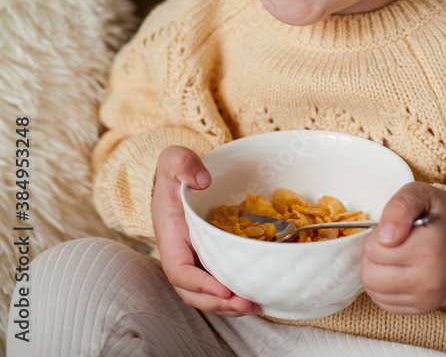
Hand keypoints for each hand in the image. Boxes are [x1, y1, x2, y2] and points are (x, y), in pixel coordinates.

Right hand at [151, 145, 260, 316]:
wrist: (179, 178)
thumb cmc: (174, 172)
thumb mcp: (173, 160)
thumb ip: (183, 164)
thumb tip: (202, 180)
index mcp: (170, 238)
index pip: (180, 271)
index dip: (200, 283)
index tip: (224, 288)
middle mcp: (182, 255)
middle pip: (194, 292)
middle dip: (218, 302)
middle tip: (245, 303)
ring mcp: (196, 260)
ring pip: (207, 294)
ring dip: (228, 305)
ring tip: (254, 305)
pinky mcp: (211, 259)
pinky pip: (219, 283)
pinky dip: (234, 295)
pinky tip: (255, 296)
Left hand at [361, 181, 445, 314]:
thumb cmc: (438, 214)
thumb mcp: (419, 194)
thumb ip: (399, 208)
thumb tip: (384, 237)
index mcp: (429, 249)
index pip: (373, 250)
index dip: (377, 236)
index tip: (394, 230)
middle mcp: (430, 279)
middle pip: (371, 275)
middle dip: (373, 256)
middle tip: (390, 244)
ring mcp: (426, 298)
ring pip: (374, 291)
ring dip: (376, 272)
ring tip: (394, 257)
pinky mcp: (422, 309)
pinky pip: (385, 303)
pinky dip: (384, 288)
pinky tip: (397, 272)